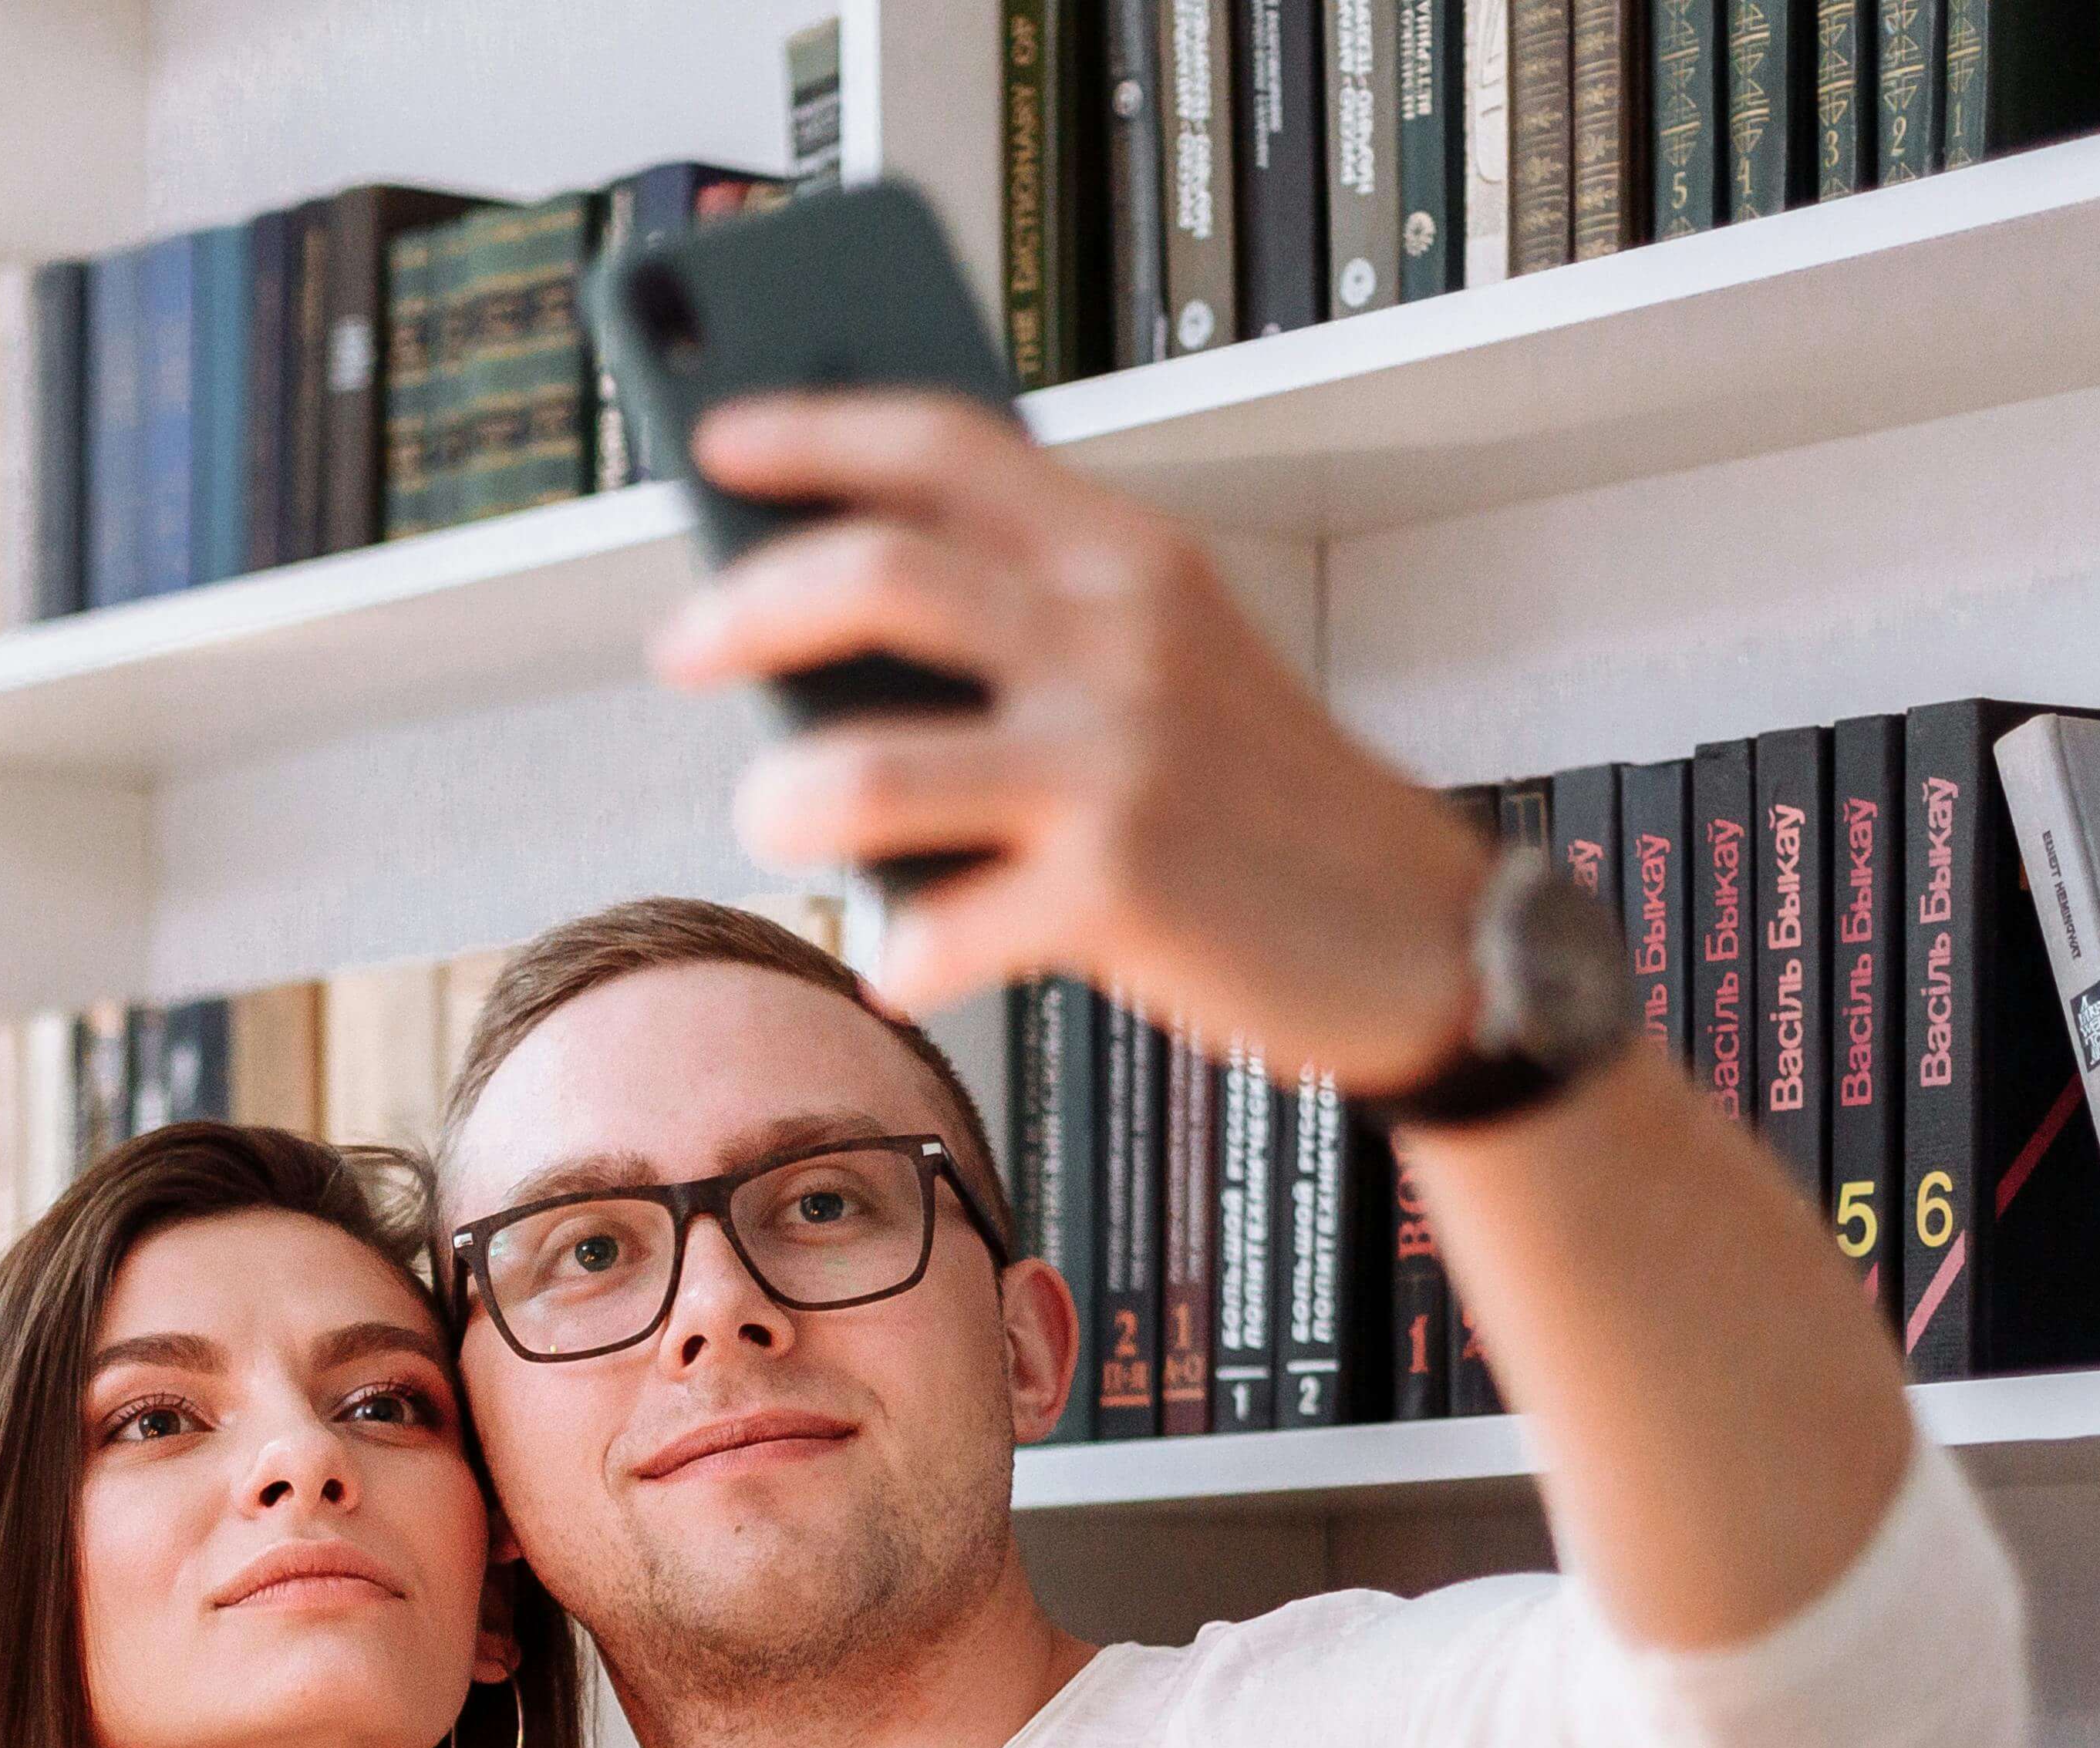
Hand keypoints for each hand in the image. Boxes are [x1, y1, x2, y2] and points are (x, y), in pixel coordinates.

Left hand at [650, 392, 1494, 1092]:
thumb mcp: (1170, 658)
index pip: (944, 446)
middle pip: (874, 577)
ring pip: (868, 766)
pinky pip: (938, 926)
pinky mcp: (1117, 892)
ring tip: (774, 817)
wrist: (1418, 934)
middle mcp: (1119, 639)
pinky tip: (904, 962)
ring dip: (787, 800)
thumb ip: (1032, 619)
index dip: (812, 433)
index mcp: (1129, 556)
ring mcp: (1116, 764)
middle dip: (743, 607)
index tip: (713, 444)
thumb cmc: (1260, 799)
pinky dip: (901, 954)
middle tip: (681, 645)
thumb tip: (830, 641)